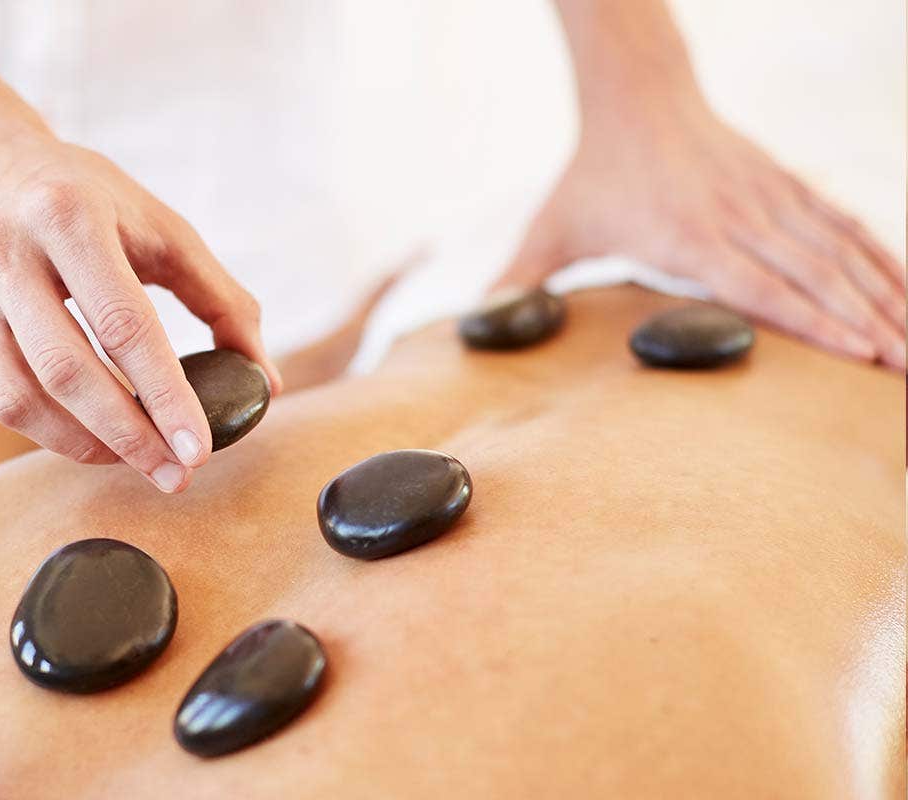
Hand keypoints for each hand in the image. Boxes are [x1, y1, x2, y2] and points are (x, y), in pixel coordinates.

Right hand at [0, 124, 281, 490]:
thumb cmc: (79, 193)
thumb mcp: (156, 223)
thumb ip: (219, 297)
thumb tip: (263, 377)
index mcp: (69, 216)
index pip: (125, 324)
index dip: (166, 396)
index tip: (201, 450)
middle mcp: (6, 253)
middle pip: (68, 370)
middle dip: (129, 436)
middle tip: (176, 474)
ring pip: (20, 398)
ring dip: (85, 445)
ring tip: (138, 461)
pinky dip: (49, 431)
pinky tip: (91, 439)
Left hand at [499, 103, 905, 367]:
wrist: (636, 96)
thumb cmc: (592, 173)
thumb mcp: (550, 228)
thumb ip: (516, 280)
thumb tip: (473, 327)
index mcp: (685, 237)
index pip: (760, 286)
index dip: (814, 321)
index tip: (861, 354)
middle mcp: (737, 217)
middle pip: (815, 276)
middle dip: (869, 324)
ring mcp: (766, 197)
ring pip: (838, 251)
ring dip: (886, 295)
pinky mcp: (783, 184)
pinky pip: (841, 224)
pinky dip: (880, 256)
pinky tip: (906, 289)